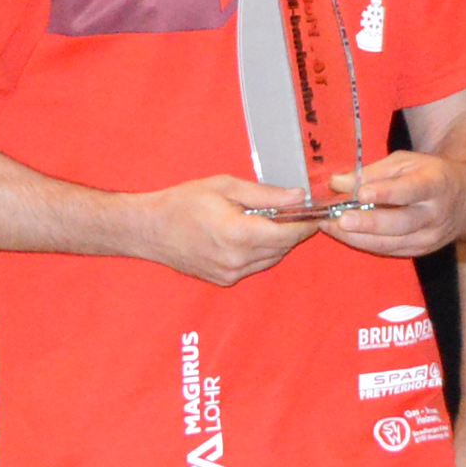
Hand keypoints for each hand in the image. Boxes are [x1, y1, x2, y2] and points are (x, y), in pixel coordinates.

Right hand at [124, 174, 316, 285]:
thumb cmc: (183, 202)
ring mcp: (230, 274)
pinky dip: (260, 251)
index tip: (316, 212)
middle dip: (291, 230)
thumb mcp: (225, 186)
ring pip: (271, 259)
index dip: (305, 223)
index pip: (288, 234)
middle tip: (292, 210)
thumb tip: (299, 197)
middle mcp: (237, 260)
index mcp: (239, 234)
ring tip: (267, 220)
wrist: (150, 230)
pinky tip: (248, 234)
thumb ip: (265, 194)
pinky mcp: (224, 280)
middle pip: (282, 248)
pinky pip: (254, 266)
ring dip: (276, 241)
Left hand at [318, 149, 465, 255]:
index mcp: (434, 185)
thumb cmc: (431, 174)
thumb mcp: (407, 162)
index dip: (386, 193)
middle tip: (341, 220)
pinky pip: (389, 250)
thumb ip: (373, 172)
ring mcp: (429, 237)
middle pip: (400, 223)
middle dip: (369, 222)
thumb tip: (337, 183)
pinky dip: (365, 244)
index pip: (410, 190)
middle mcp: (434, 214)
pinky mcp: (421, 251)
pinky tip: (346, 236)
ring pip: (391, 242)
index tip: (362, 192)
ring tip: (332, 228)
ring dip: (358, 237)